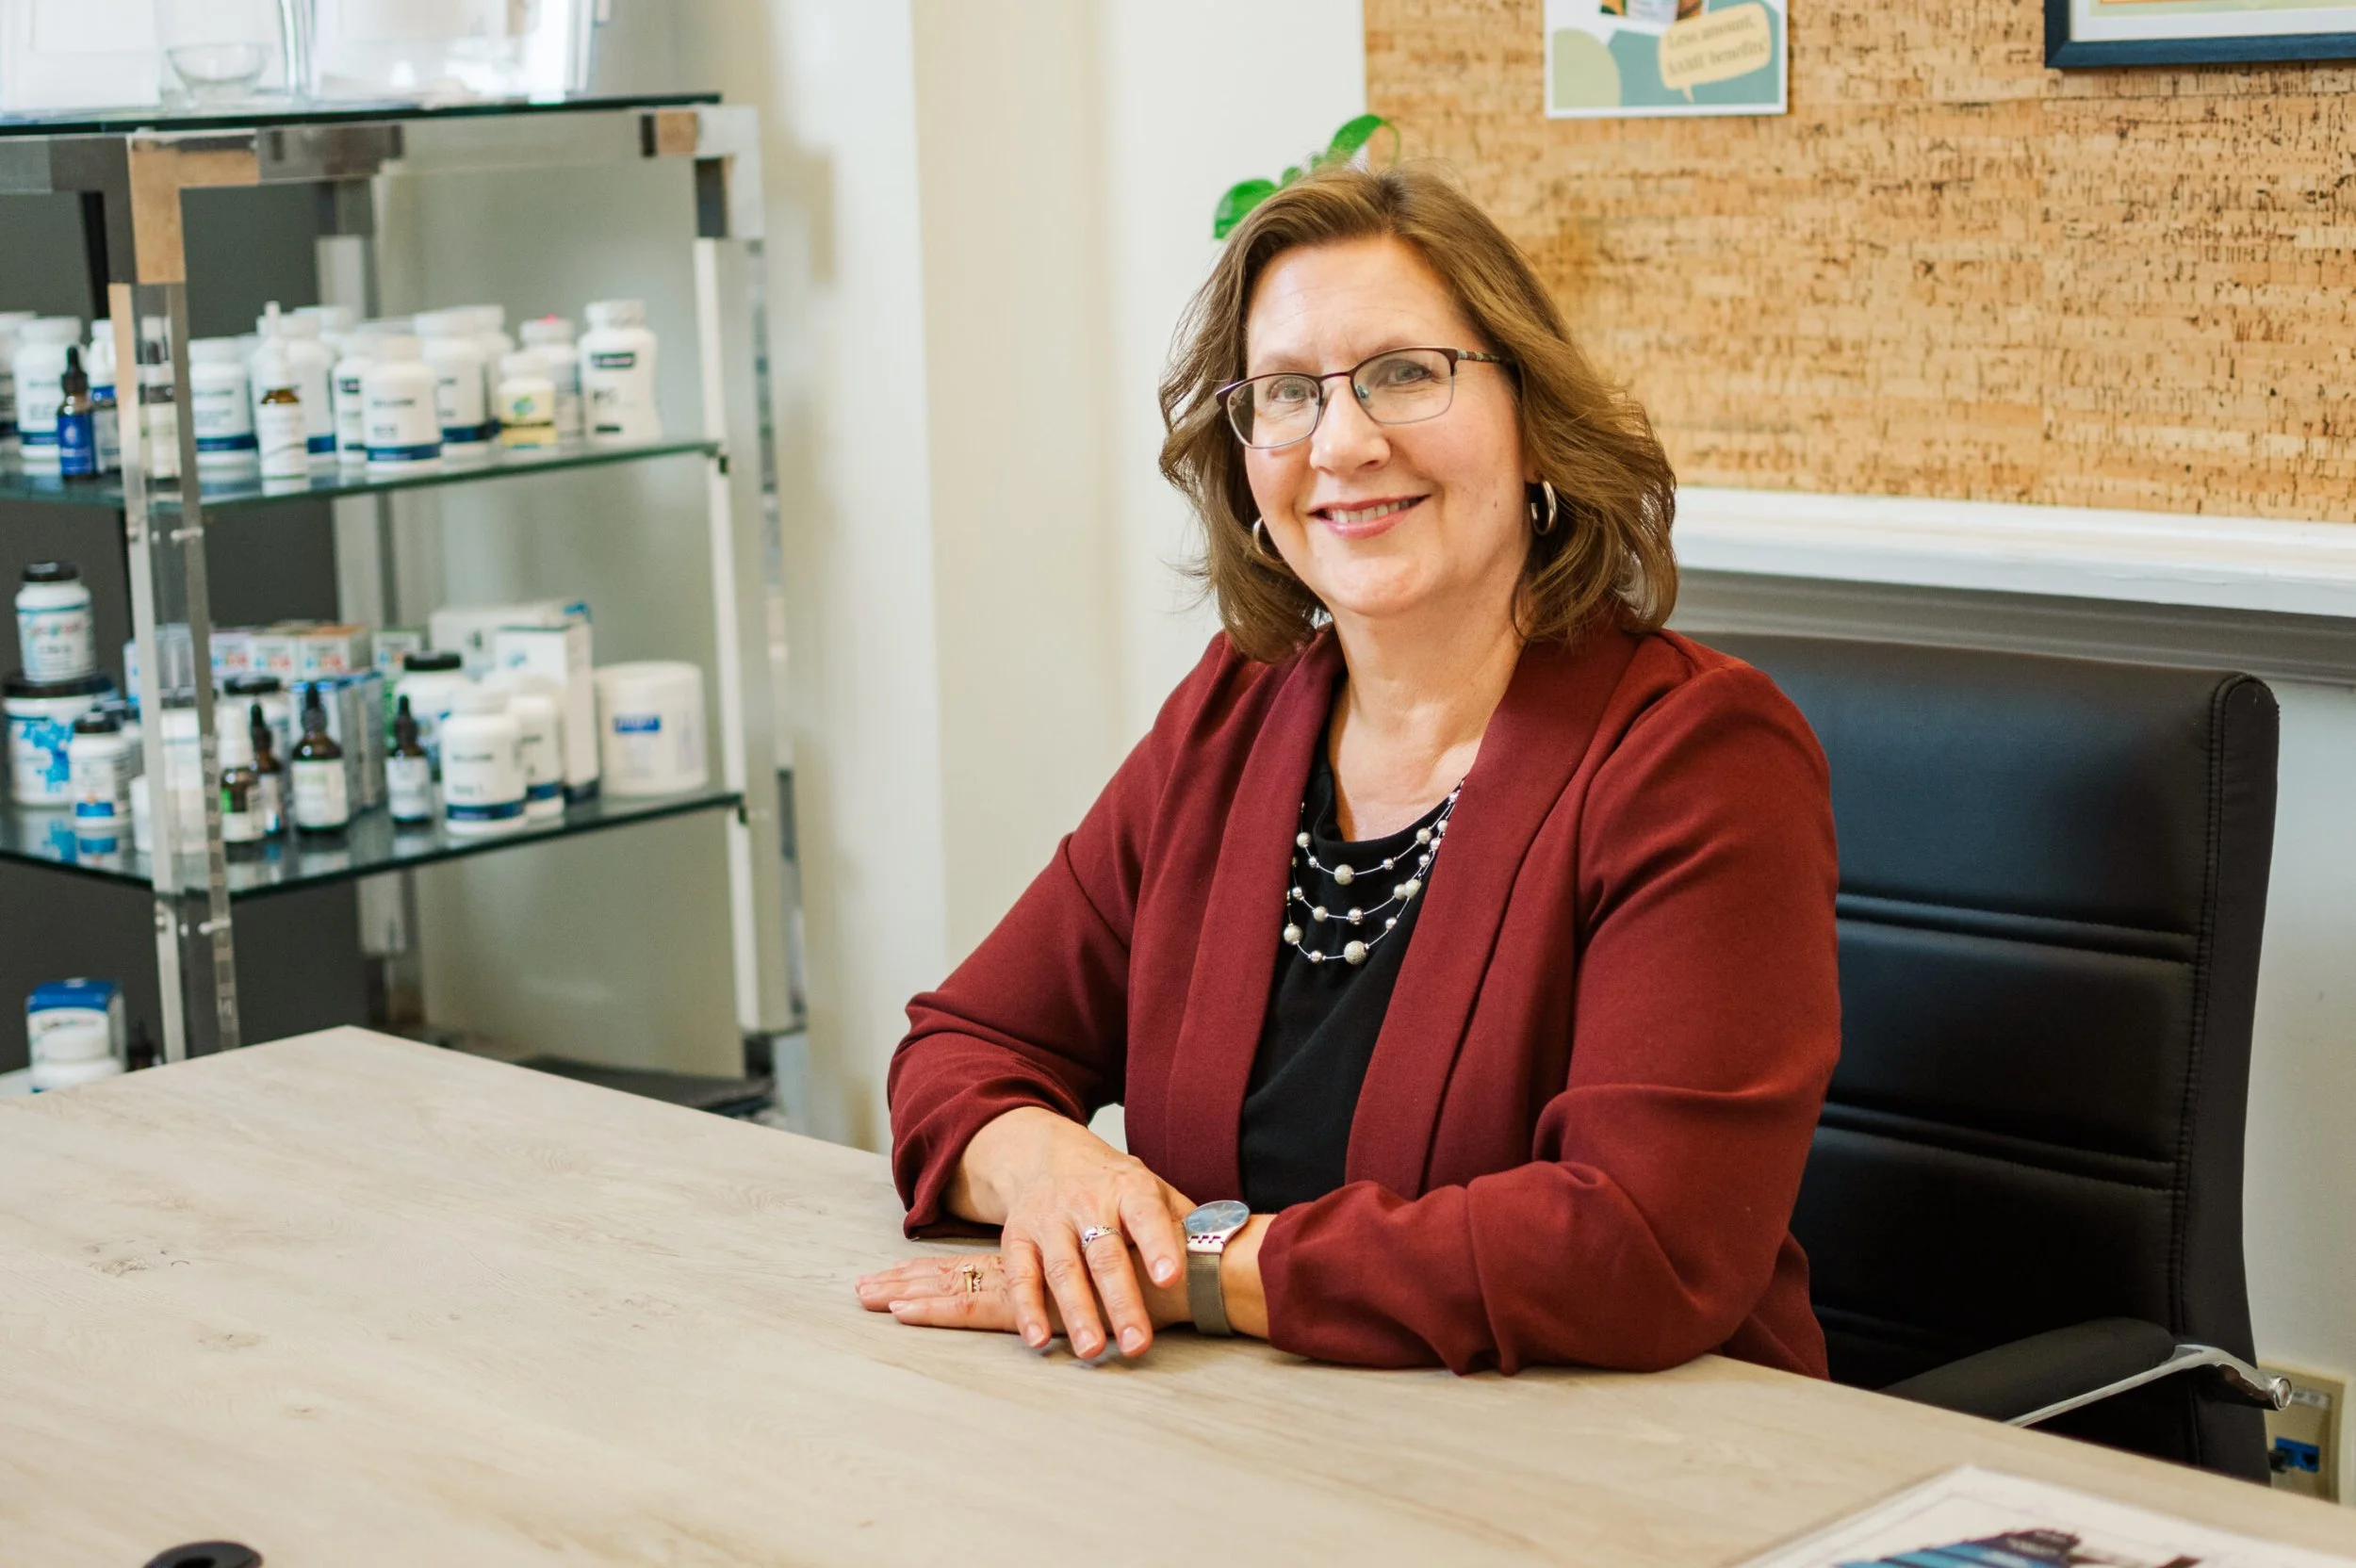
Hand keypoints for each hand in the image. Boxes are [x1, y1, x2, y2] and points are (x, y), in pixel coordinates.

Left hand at [854, 1246, 1186, 1351]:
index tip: (902, 1278)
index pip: (987, 1265)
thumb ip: (1121, 1261)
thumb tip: (1122, 1270)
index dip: (942, 1272)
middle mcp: (1038, 1260)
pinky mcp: (1040, 1297)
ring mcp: (1035, 1275)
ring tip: (869, 1299)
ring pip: (961, 1283)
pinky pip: (979, 1304)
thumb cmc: (1177, 1267)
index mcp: (1053, 1256)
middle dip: (913, 1279)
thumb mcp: (1140, 1265)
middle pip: (963, 1270)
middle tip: (863, 1289)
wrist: (1202, 1266)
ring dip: (914, 1292)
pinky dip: (941, 1309)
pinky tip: (906, 1313)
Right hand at [929, 1106, 1195, 1358]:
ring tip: (1091, 1349)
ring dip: (1077, 1312)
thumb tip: (1222, 1249)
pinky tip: (1038, 1338)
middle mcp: (1086, 1201)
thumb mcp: (1150, 1187)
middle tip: (1137, 1343)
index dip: (1158, 1246)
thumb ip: (1182, 1219)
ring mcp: (1049, 1219)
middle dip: (1121, 1301)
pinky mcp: (1017, 1237)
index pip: (1146, 1216)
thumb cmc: (1111, 1183)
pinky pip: (1020, 1275)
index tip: (1170, 1279)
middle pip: (1104, 1254)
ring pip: (1063, 1268)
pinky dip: (1027, 1309)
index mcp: (1128, 1187)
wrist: (1044, 1154)